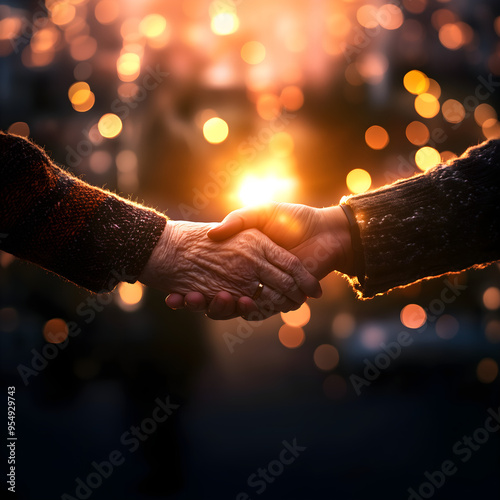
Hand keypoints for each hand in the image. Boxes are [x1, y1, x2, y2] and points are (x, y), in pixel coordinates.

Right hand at [166, 203, 352, 318]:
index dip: (200, 275)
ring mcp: (266, 286)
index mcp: (249, 253)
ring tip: (190, 300)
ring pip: (235, 303)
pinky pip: (258, 310)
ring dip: (213, 306)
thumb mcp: (260, 213)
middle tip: (179, 296)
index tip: (179, 279)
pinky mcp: (281, 298)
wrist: (327, 232)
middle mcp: (253, 272)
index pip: (221, 267)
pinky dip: (240, 312)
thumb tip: (212, 234)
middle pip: (222, 290)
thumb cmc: (294, 218)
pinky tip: (229, 306)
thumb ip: (237, 220)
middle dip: (199, 296)